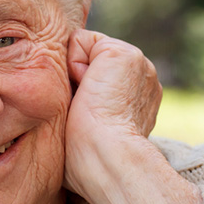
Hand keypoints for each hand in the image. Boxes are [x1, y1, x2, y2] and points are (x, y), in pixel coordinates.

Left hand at [64, 29, 203, 203]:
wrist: (107, 160)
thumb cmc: (90, 163)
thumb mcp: (88, 135)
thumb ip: (84, 115)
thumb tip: (60, 115)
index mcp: (137, 101)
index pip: (97, 78)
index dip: (80, 93)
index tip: (88, 121)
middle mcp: (143, 80)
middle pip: (90, 61)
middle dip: (79, 82)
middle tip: (87, 113)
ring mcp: (139, 64)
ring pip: (85, 50)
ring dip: (77, 77)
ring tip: (90, 104)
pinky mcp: (125, 53)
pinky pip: (80, 40)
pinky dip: (74, 64)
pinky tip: (88, 90)